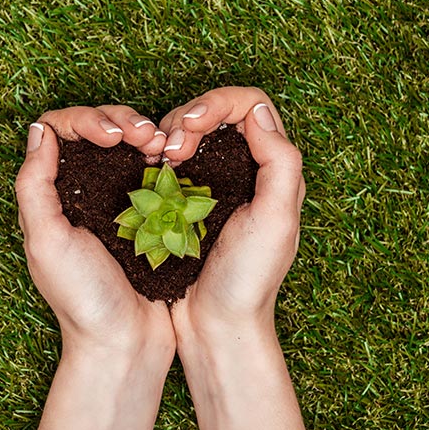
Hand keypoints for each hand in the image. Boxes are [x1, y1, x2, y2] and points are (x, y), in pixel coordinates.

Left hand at [16, 106, 173, 429]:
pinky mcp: (148, 211)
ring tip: (161, 145)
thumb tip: (40, 130)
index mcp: (52, 194)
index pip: (59, 131)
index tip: (110, 137)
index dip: (85, 120)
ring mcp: (116, 199)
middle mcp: (81, 190)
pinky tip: (172, 159)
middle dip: (119, 120)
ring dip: (142, 132)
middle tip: (144, 135)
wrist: (127, 341)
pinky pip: (151, 168)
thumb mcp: (46, 241)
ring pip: (125, 143)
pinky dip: (161, 156)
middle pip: (94, 128)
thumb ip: (34, 185)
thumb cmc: (83, 297)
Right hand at [163, 87, 310, 429]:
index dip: (217, 104)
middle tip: (171, 150)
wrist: (214, 325)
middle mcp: (244, 169)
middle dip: (188, 117)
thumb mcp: (276, 222)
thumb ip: (279, 163)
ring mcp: (211, 184)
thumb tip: (257, 113)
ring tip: (159, 160)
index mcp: (273, 169)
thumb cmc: (248, 280)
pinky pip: (169, 161)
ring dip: (169, 134)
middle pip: (216, 112)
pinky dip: (156, 156)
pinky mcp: (182, 200)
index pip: (250, 105)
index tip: (191, 128)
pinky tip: (149, 171)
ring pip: (188, 132)